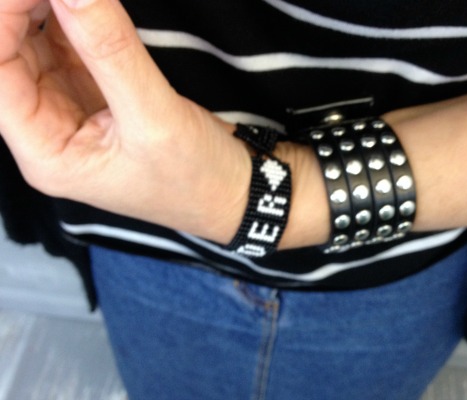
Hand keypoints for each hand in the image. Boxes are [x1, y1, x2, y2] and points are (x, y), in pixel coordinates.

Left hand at [0, 0, 256, 242]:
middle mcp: (50, 132)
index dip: (3, 19)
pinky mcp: (101, 96)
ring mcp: (75, 112)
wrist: (234, 193)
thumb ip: (112, 50)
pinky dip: (75, 18)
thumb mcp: (155, 119)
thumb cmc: (195, 179)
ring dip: (49, 10)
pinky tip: (83, 3)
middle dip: (22, 10)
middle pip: (10, 57)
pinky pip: (73, 48)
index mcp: (47, 153)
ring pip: (39, 47)